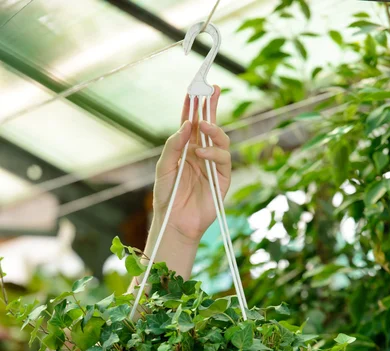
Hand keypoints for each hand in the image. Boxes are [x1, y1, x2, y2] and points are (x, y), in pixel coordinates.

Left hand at [154, 86, 231, 243]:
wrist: (175, 222)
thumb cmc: (167, 196)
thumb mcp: (164, 167)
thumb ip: (174, 145)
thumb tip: (187, 124)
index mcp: (186, 149)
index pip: (192, 123)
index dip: (194, 105)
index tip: (195, 87)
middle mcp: (201, 154)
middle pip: (210, 125)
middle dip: (212, 106)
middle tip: (211, 90)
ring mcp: (213, 165)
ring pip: (221, 139)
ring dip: (213, 130)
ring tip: (203, 127)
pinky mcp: (223, 178)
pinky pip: (224, 159)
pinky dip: (214, 153)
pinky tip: (201, 153)